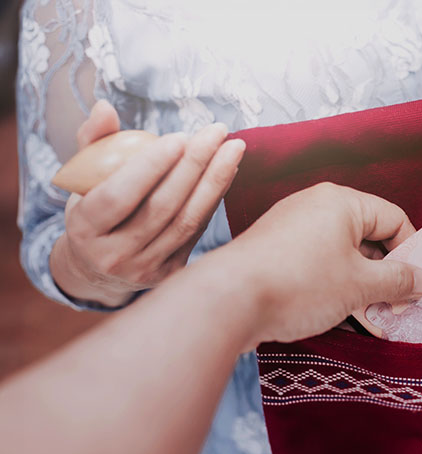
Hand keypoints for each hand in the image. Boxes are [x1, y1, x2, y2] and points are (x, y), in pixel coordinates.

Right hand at [50, 100, 245, 306]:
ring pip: (187, 221)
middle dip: (194, 165)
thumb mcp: (81, 177)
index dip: (150, 167)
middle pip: (161, 207)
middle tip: (216, 132)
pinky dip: (215, 198)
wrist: (98, 267)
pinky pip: (198, 231)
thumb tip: (105, 106)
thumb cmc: (93, 208)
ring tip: (233, 147)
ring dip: (215, 180)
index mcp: (84, 228)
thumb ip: (93, 140)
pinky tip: (228, 171)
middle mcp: (113, 255)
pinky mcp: (172, 272)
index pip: (118, 197)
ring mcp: (145, 268)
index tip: (179, 136)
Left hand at [211, 182, 421, 348]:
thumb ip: (398, 280)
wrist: (227, 300)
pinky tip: (338, 314)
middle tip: (396, 306)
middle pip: (367, 236)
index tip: (417, 285)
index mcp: (341, 201)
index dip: (411, 252)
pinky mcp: (274, 250)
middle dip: (385, 274)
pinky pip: (316, 262)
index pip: (393, 219)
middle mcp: (315, 205)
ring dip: (361, 284)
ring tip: (370, 317)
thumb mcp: (359, 285)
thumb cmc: (301, 284)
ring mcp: (291, 227)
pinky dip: (333, 285)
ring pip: (341, 253)